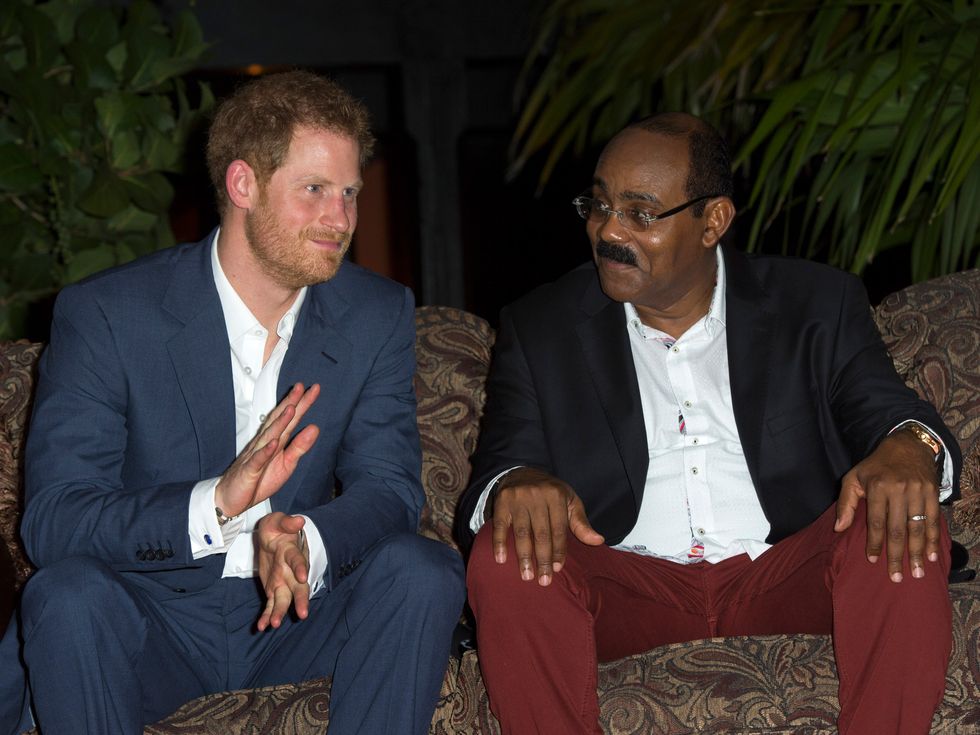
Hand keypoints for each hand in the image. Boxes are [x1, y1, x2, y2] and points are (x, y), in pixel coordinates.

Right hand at [215, 383, 319, 517]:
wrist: (231, 499)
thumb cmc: (259, 479)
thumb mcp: (286, 464)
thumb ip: (300, 446)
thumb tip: (315, 427)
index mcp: (275, 441)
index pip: (289, 419)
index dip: (301, 404)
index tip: (313, 388)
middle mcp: (264, 443)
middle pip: (279, 421)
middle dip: (290, 403)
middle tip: (301, 387)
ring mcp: (255, 456)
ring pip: (268, 436)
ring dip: (280, 422)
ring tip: (291, 408)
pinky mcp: (249, 471)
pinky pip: (257, 460)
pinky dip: (265, 451)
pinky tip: (274, 443)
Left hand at [256, 512, 309, 630]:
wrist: (273, 538)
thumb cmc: (277, 528)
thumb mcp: (278, 521)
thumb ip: (287, 522)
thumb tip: (299, 520)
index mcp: (292, 552)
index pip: (297, 560)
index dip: (300, 568)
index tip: (302, 577)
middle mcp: (290, 571)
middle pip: (298, 587)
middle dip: (300, 600)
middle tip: (302, 613)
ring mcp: (282, 582)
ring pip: (284, 599)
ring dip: (280, 612)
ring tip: (275, 624)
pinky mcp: (273, 589)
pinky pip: (271, 605)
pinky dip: (267, 616)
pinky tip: (263, 626)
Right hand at [490, 467, 603, 585]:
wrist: (521, 472)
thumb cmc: (550, 493)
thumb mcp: (569, 502)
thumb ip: (581, 523)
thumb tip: (598, 541)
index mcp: (556, 496)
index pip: (559, 529)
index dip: (559, 550)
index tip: (557, 569)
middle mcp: (537, 496)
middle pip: (541, 534)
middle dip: (543, 559)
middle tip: (543, 581)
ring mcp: (518, 498)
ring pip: (522, 532)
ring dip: (524, 556)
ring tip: (527, 576)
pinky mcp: (502, 502)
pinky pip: (500, 525)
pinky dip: (499, 543)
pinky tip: (500, 559)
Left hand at [835, 429, 940, 581]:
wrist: (907, 446)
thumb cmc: (875, 466)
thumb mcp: (853, 478)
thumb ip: (845, 503)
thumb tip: (838, 529)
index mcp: (877, 487)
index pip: (876, 522)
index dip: (875, 543)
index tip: (873, 561)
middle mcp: (899, 490)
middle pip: (897, 529)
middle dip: (896, 555)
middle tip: (897, 577)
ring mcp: (918, 491)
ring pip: (917, 528)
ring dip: (917, 552)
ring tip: (917, 572)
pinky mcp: (932, 493)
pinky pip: (933, 520)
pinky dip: (932, 539)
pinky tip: (931, 555)